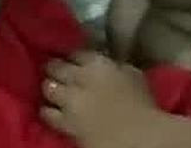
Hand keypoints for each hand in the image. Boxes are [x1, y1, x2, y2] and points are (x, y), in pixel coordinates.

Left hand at [41, 52, 166, 147]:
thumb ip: (115, 67)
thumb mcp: (133, 75)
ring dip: (50, 87)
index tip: (73, 59)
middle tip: (54, 70)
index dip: (73, 56)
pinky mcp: (65, 123)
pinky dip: (47, 110)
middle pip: (56, 67)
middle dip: (54, 67)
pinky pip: (47, 113)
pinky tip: (51, 110)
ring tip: (52, 89)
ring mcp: (70, 102)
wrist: (139, 137)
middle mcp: (79, 79)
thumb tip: (107, 65)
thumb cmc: (143, 106)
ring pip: (48, 87)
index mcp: (98, 64)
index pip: (76, 53)